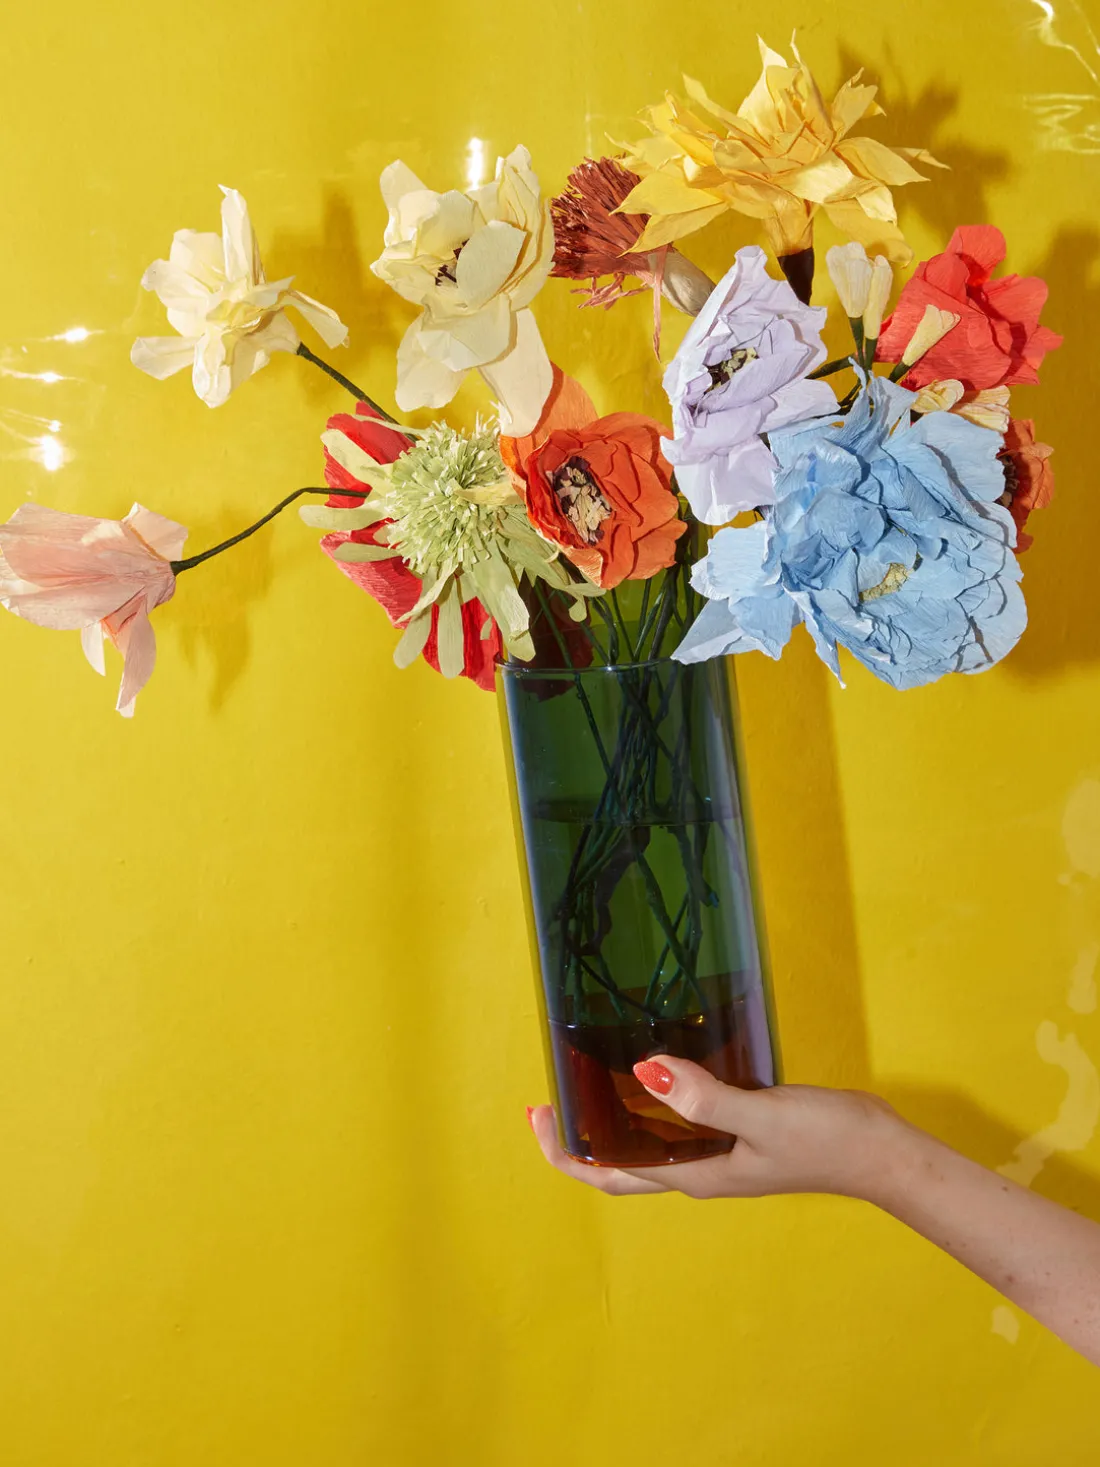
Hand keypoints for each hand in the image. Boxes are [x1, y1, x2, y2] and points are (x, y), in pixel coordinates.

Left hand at [528, 1054, 912, 1200]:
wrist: (881, 1153)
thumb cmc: (826, 1140)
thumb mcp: (761, 1115)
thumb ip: (706, 1098)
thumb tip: (647, 1073)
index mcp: (694, 1174)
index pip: (611, 1173)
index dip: (567, 1152)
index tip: (539, 1116)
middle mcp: (698, 1169)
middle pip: (620, 1163)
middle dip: (580, 1137)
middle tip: (552, 1095)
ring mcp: (717, 1153)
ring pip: (648, 1142)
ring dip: (615, 1118)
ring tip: (591, 1077)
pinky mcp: (737, 1133)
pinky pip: (680, 1121)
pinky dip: (655, 1101)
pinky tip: (657, 1068)